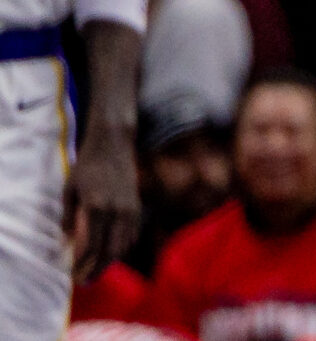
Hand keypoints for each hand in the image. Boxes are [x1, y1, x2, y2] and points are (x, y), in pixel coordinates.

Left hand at [66, 122, 140, 279]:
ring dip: (110, 261)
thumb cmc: (88, 165)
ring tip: (97, 271)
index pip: (92, 246)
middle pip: (109, 250)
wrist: (114, 144)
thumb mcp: (70, 189)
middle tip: (85, 281)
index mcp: (97, 207)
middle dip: (97, 269)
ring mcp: (130, 208)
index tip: (74, 275)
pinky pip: (132, 234)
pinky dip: (123, 248)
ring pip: (123, 244)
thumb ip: (69, 216)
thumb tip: (68, 240)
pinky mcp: (137, 205)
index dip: (83, 264)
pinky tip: (113, 253)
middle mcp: (117, 211)